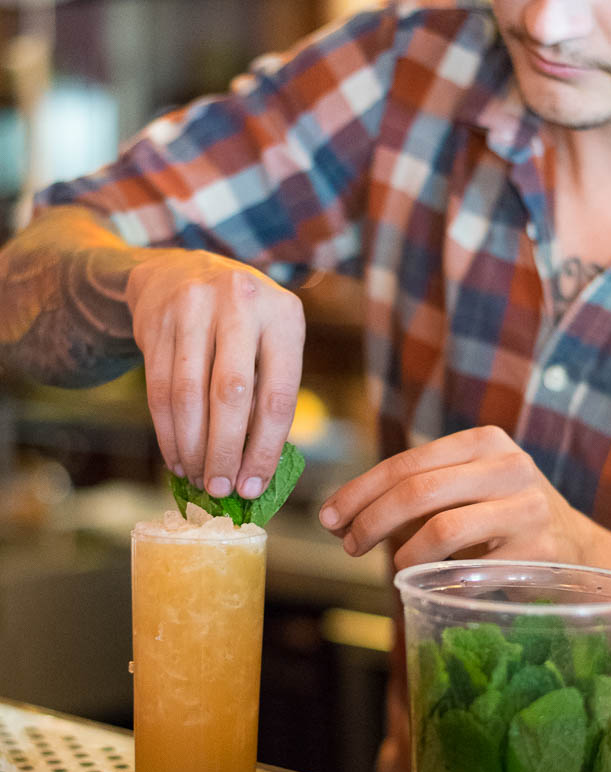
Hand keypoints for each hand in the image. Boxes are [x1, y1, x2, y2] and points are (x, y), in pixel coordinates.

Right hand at [126, 250, 304, 496]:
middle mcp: (240, 303)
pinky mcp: (157, 319)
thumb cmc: (241, 324)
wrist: (179, 272)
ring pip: (188, 394)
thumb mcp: (270, 342)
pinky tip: (177, 459)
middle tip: (221, 490)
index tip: (253, 487)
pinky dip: (168, 433)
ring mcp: (194, 306)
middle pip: (230, 395)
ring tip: (198, 479)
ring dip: (192, 447)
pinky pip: (158, 389)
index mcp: (284, 315)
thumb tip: (256, 469)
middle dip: (225, 452)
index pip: (277, 395)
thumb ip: (269, 393)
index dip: (264, 449)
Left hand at [319, 426, 594, 567]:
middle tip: (347, 544)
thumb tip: (340, 516)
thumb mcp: (465, 491)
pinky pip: (471, 568)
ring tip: (390, 567)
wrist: (580, 552)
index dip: (359, 490)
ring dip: (401, 553)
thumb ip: (415, 495)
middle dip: (370, 520)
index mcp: (483, 441)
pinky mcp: (540, 550)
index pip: (406, 462)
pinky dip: (439, 576)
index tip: (328, 516)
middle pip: (417, 490)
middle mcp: (509, 465)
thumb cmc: (504, 521)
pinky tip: (427, 581)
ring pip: (442, 527)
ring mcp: (528, 506)